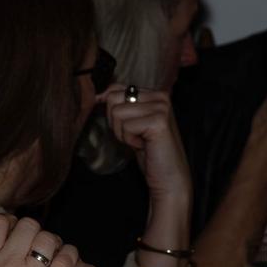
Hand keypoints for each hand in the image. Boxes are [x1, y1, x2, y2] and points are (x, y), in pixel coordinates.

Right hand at [0, 207, 77, 266]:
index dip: (9, 224)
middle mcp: (5, 265)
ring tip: (49, 258)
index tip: (14, 235)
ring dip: (52, 244)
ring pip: (49, 239)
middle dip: (33, 232)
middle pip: (27, 226)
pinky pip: (67, 261)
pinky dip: (68, 258)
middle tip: (35, 247)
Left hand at [102, 85, 190, 203]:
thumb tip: (97, 95)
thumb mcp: (133, 123)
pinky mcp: (159, 121)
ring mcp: (161, 107)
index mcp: (155, 94)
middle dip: (116, 122)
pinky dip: (130, 140)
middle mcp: (160, 96)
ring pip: (117, 112)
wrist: (169, 177)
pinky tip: (144, 146)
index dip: (109, 109)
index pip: (116, 89)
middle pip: (113, 98)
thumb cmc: (151, 152)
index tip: (123, 127)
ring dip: (123, 133)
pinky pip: (126, 126)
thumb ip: (121, 105)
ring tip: (140, 141)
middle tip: (135, 136)